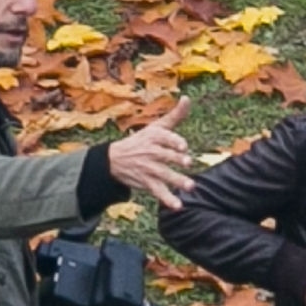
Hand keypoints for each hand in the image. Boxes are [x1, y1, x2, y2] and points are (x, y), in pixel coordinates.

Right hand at [107, 95, 193, 209]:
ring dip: (177, 181)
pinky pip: (158, 192)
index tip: (183, 146)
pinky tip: (178, 206)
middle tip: (188, 162)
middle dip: (176, 159)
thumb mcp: (156, 127)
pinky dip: (168, 200)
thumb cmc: (142, 141)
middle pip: (165, 156)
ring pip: (164, 174)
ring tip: (191, 186)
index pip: (165, 138)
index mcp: (154, 136)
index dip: (174, 142)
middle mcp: (151, 152)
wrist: (114, 160)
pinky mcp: (147, 183)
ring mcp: (149, 168)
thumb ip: (175, 115)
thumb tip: (187, 98)